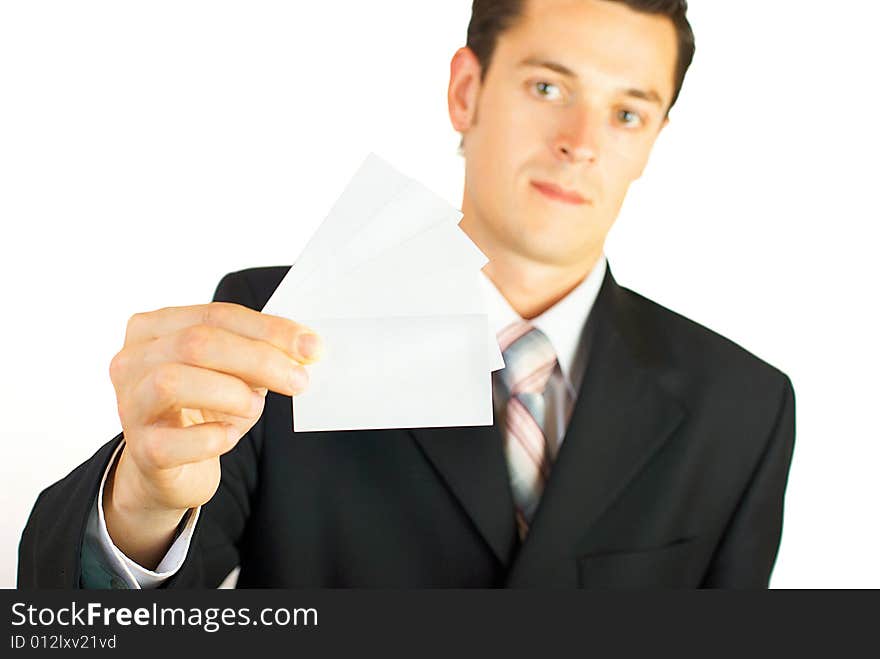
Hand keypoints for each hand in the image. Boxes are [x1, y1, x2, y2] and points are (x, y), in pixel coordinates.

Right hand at [104, 302, 320, 564]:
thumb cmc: (204, 408)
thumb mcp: (235, 372)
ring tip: (254, 407)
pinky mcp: (140, 449)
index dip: (269, 329)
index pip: (217, 315)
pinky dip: (213, 438)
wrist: (169, 467)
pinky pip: (175, 440)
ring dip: (231, 394)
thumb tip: (306, 348)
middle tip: (299, 380)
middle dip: (259, 359)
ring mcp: (130, 404)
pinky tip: (228, 437)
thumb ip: (261, 352)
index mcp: (154, 328)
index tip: (311, 347)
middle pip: (197, 343)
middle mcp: (131, 360)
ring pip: (174, 381)